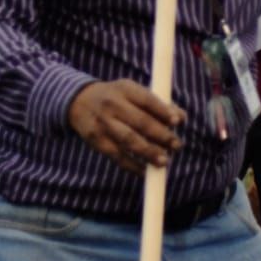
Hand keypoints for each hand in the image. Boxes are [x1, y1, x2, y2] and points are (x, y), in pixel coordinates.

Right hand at [68, 80, 185, 175]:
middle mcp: (113, 106)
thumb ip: (158, 103)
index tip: (178, 121)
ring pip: (128, 140)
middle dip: (161, 135)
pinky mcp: (97, 141)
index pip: (147, 100)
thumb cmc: (118, 97)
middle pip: (140, 122)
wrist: (78, 101)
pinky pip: (117, 156)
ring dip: (149, 153)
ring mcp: (103, 124)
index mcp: (126, 90)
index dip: (163, 111)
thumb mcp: (133, 91)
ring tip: (165, 162)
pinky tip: (146, 171)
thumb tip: (181, 118)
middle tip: (177, 145)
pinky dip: (132, 165)